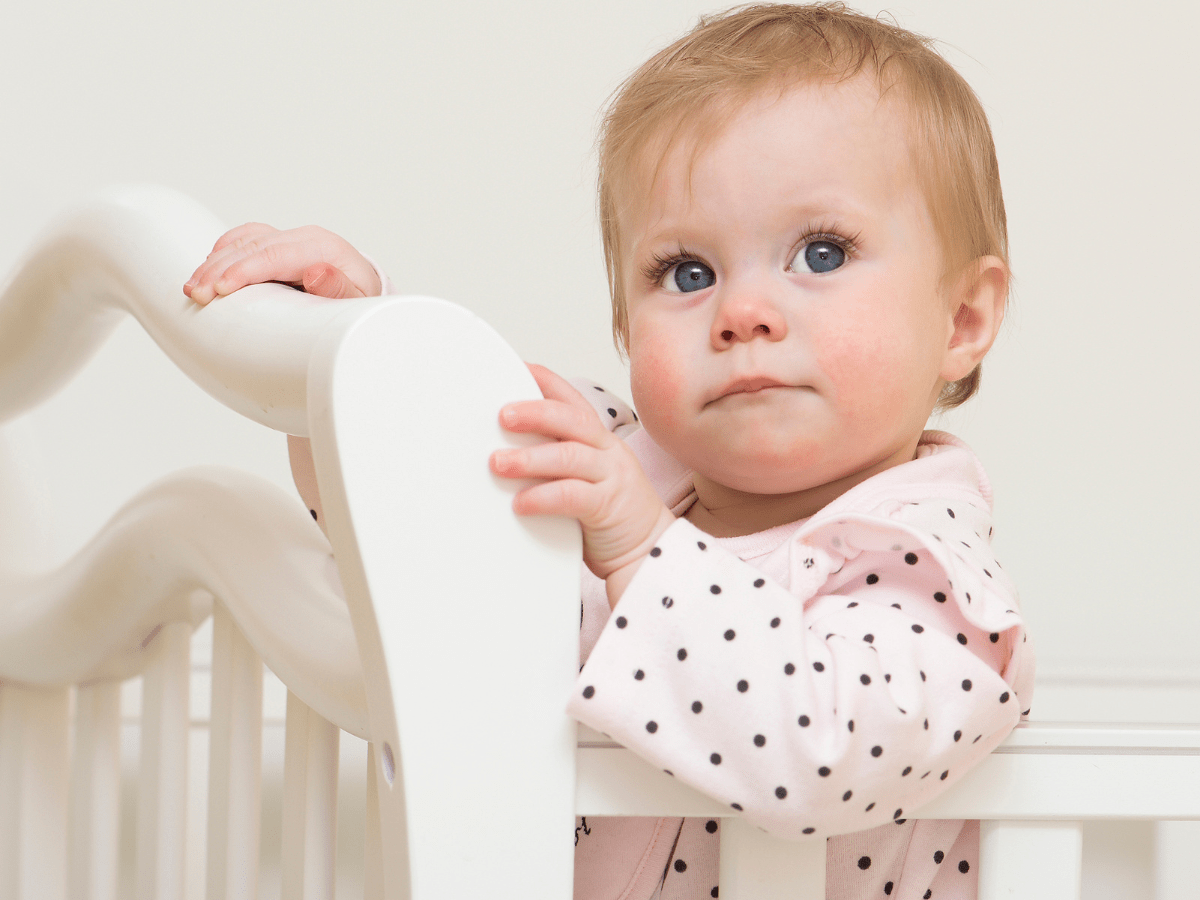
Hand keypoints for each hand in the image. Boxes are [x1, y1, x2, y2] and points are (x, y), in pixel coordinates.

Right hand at [184, 223, 381, 303]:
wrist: (365, 290)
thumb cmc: (361, 299)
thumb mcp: (359, 302)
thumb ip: (340, 289)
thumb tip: (316, 273)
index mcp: (324, 248)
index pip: (277, 255)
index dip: (246, 270)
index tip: (222, 289)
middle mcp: (304, 237)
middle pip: (254, 247)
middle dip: (221, 269)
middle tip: (197, 294)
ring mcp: (289, 238)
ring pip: (245, 241)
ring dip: (215, 263)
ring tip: (193, 286)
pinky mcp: (279, 244)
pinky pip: (246, 238)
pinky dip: (224, 250)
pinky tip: (208, 265)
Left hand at [490, 364, 674, 606]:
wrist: (648, 551)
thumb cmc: (607, 514)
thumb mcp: (582, 477)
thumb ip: (554, 461)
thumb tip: (501, 450)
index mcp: (599, 440)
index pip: (572, 401)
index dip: (547, 382)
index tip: (518, 367)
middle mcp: (608, 451)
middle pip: (572, 420)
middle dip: (535, 413)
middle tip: (502, 415)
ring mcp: (611, 477)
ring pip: (570, 455)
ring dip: (530, 457)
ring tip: (498, 463)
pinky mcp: (608, 508)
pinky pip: (572, 496)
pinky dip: (542, 497)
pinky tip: (520, 503)